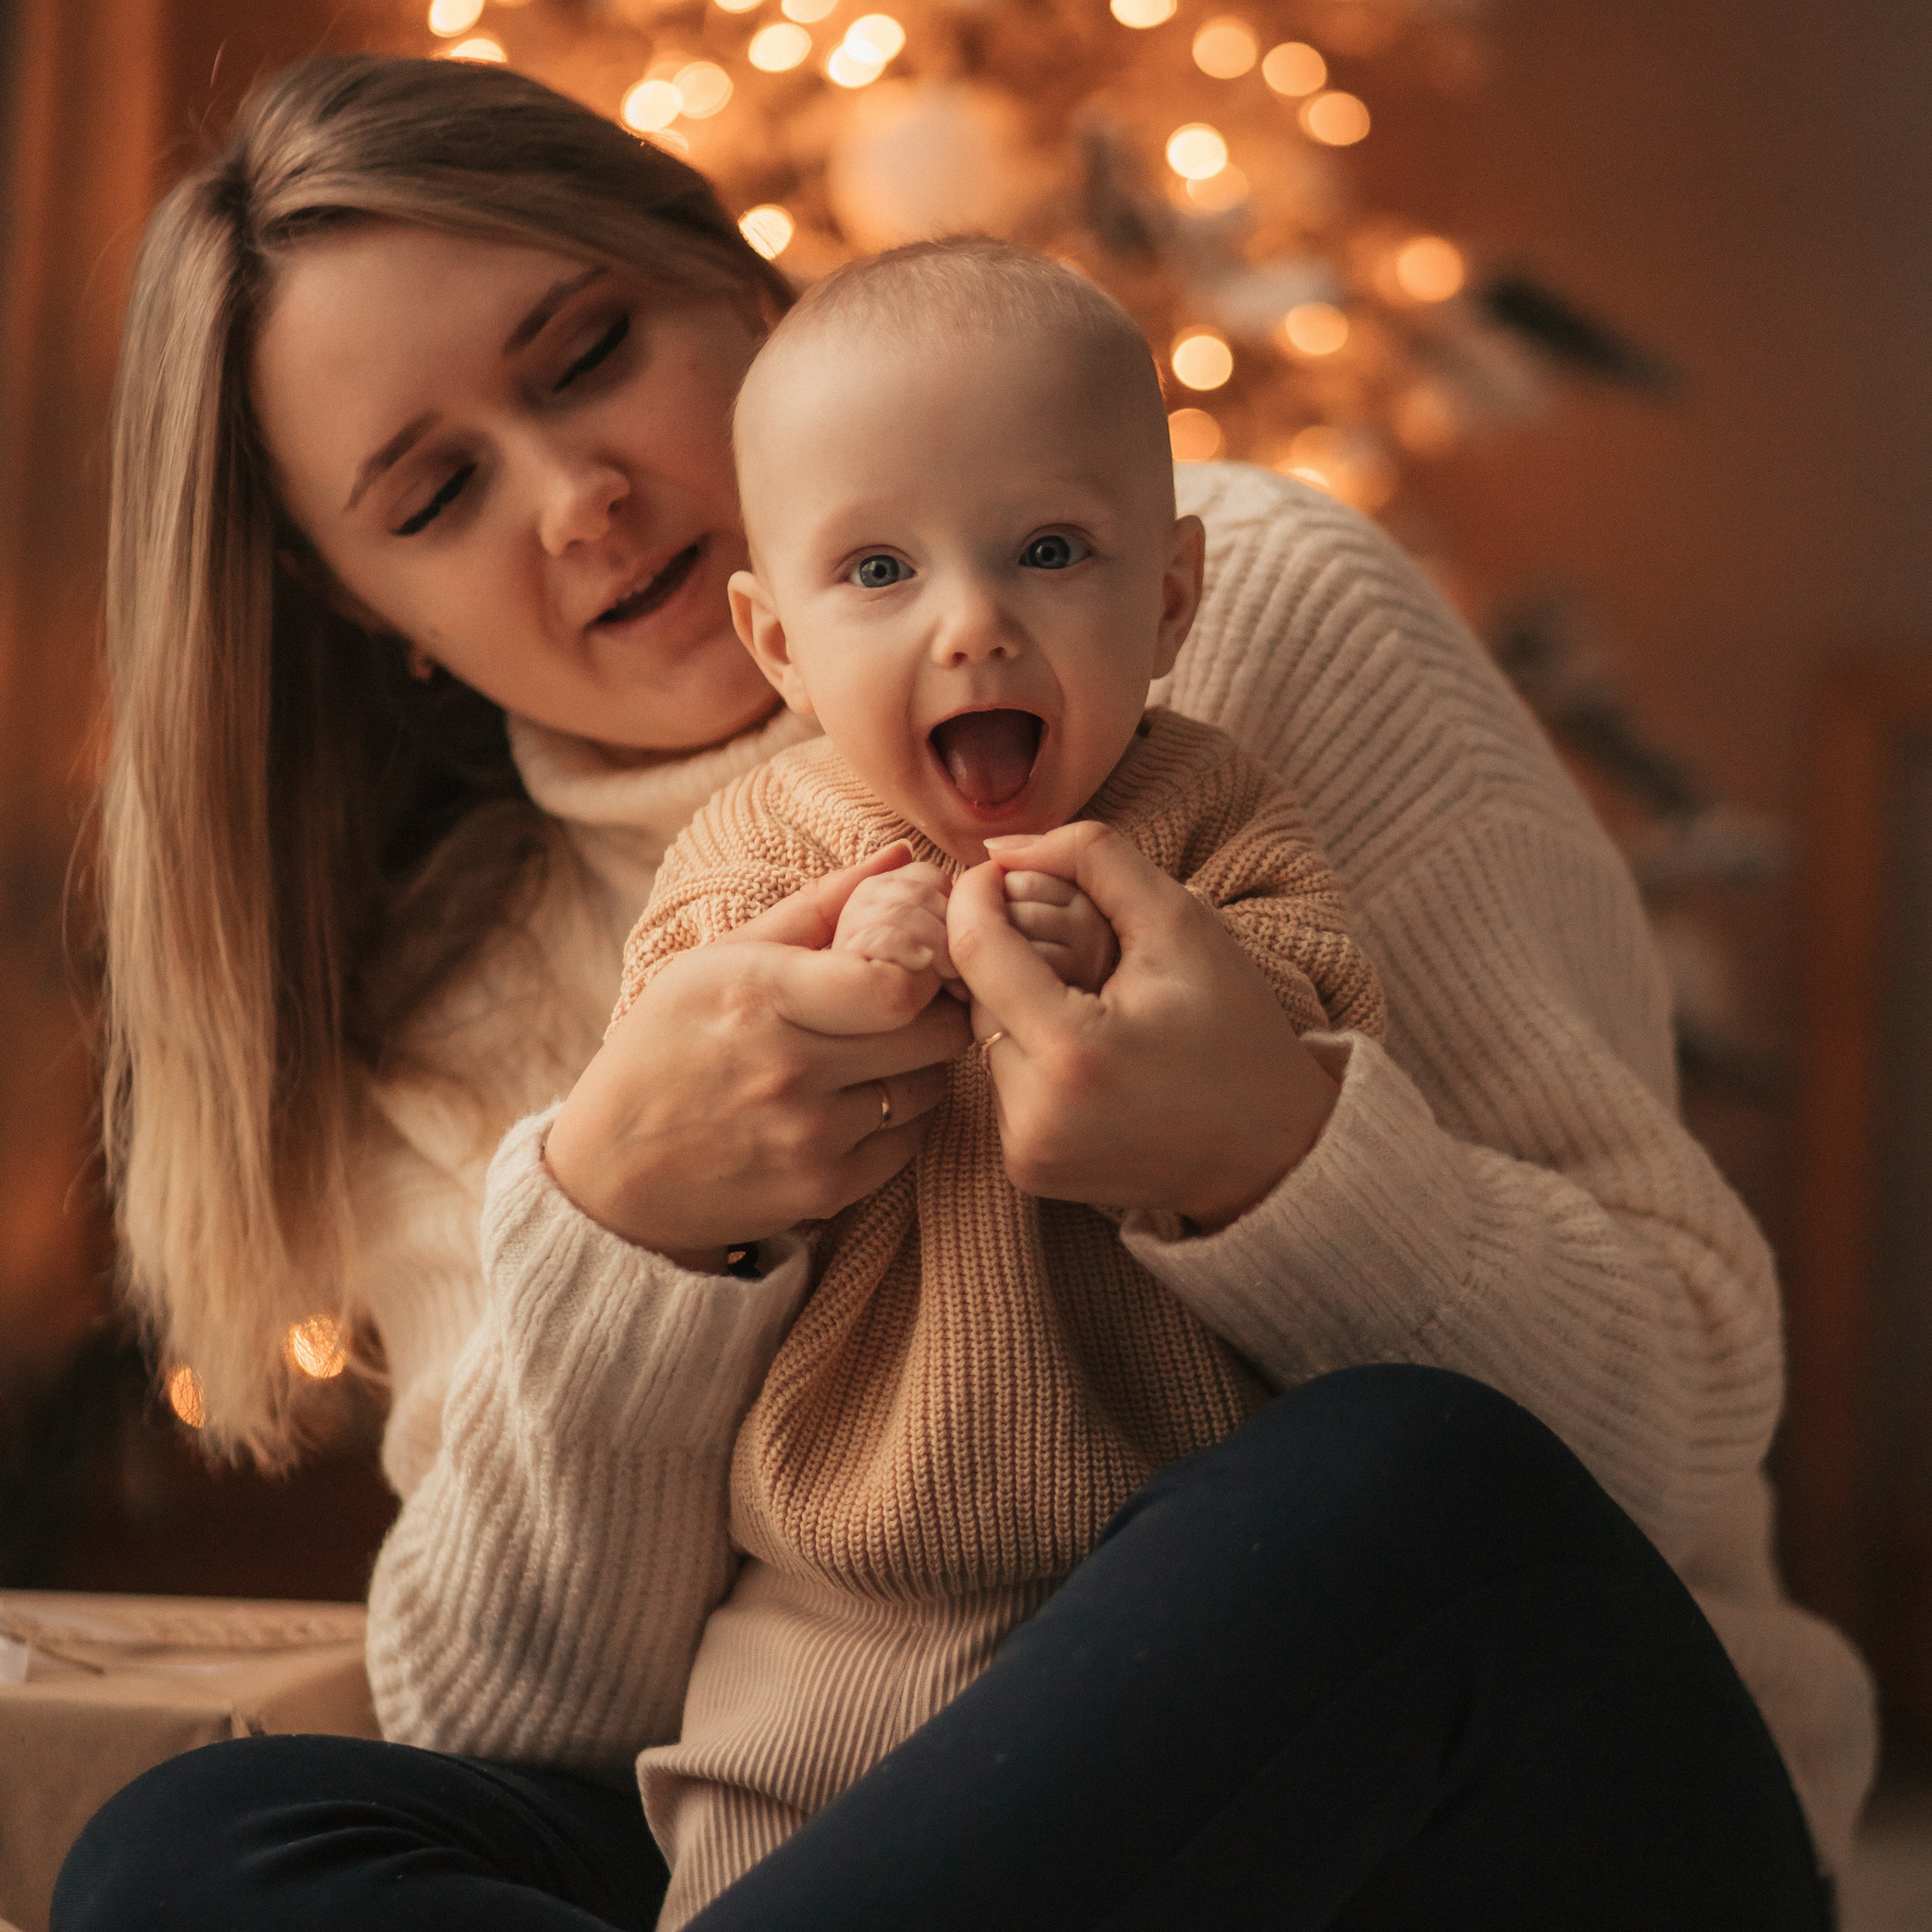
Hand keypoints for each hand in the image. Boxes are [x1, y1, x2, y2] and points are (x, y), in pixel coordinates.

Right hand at [546, 843, 973, 1267]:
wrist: (611, 1172)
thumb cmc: (667, 1047)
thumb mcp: (720, 961)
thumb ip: (818, 905)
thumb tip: (902, 858)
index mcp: (759, 996)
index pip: (897, 986)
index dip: (925, 969)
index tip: (915, 962)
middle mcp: (788, 1070)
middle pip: (932, 1036)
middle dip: (937, 1012)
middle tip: (915, 1005)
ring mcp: (809, 1137)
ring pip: (928, 1089)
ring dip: (918, 1067)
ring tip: (877, 1054)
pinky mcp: (824, 1191)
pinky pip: (909, 1143)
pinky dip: (898, 1120)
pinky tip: (858, 1103)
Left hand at [947, 823, 1338, 1230]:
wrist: (1270, 1152)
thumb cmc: (1235, 1030)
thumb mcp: (1179, 922)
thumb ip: (1092, 858)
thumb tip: (999, 846)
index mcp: (1075, 1052)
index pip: (977, 948)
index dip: (978, 894)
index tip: (1001, 871)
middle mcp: (1036, 1115)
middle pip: (976, 993)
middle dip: (1009, 952)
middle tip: (1071, 939)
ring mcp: (1026, 1152)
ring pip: (985, 1038)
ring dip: (1020, 1002)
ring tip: (1091, 999)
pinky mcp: (1026, 1170)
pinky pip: (1002, 1083)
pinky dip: (1031, 1053)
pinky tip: (1088, 1049)